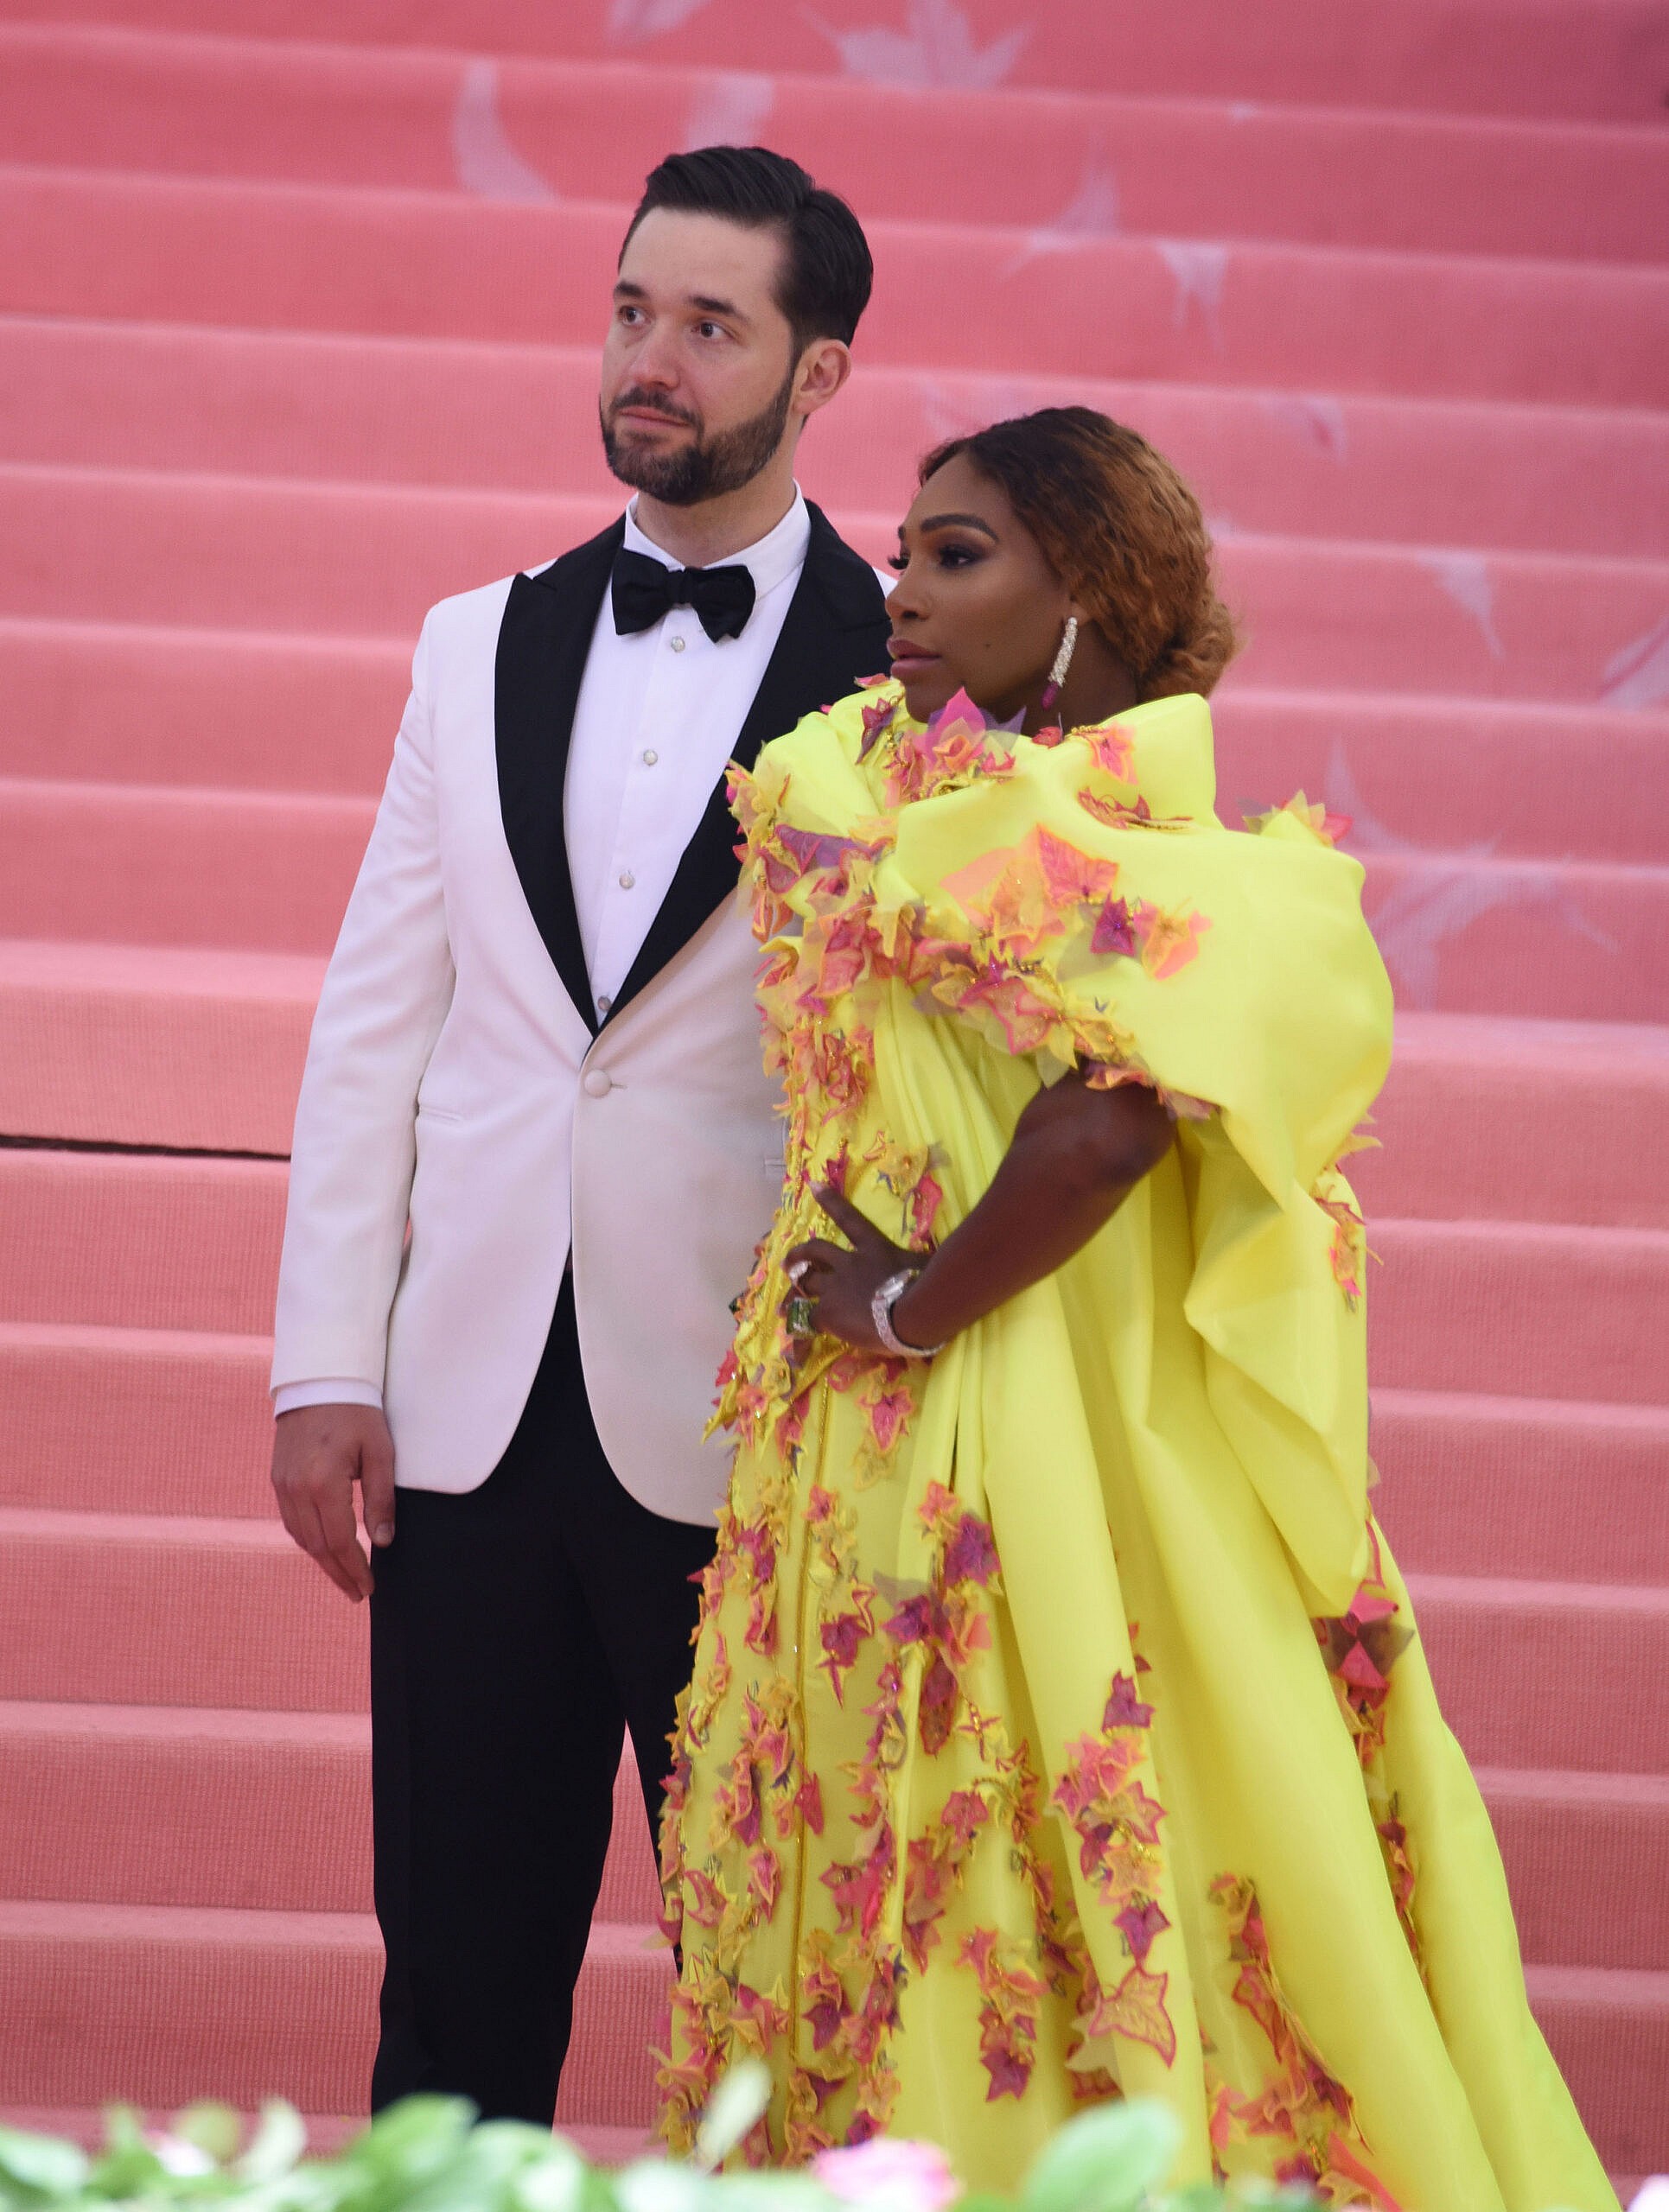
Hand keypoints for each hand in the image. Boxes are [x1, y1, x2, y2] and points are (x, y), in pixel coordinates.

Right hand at [271, 1402, 396, 1601]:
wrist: (320, 1381)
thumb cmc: (358, 1413)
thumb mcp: (381, 1452)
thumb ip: (381, 1499)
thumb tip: (383, 1542)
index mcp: (323, 1483)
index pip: (340, 1540)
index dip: (355, 1568)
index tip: (369, 1588)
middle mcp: (296, 1489)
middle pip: (318, 1546)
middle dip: (339, 1573)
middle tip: (357, 1593)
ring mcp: (282, 1484)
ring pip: (300, 1537)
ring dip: (322, 1560)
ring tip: (344, 1577)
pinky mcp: (277, 1478)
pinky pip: (290, 1520)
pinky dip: (307, 1539)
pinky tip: (324, 1548)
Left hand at [784, 1186, 921, 1354]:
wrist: (912, 1312)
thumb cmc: (926, 1284)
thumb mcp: (924, 1264)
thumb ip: (919, 1263)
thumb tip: (932, 1262)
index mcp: (873, 1247)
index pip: (848, 1218)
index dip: (830, 1200)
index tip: (812, 1184)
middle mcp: (848, 1263)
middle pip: (816, 1251)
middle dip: (800, 1255)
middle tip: (788, 1261)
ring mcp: (835, 1287)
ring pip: (806, 1283)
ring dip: (796, 1289)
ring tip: (784, 1302)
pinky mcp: (828, 1313)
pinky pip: (808, 1318)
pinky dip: (802, 1324)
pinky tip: (797, 1331)